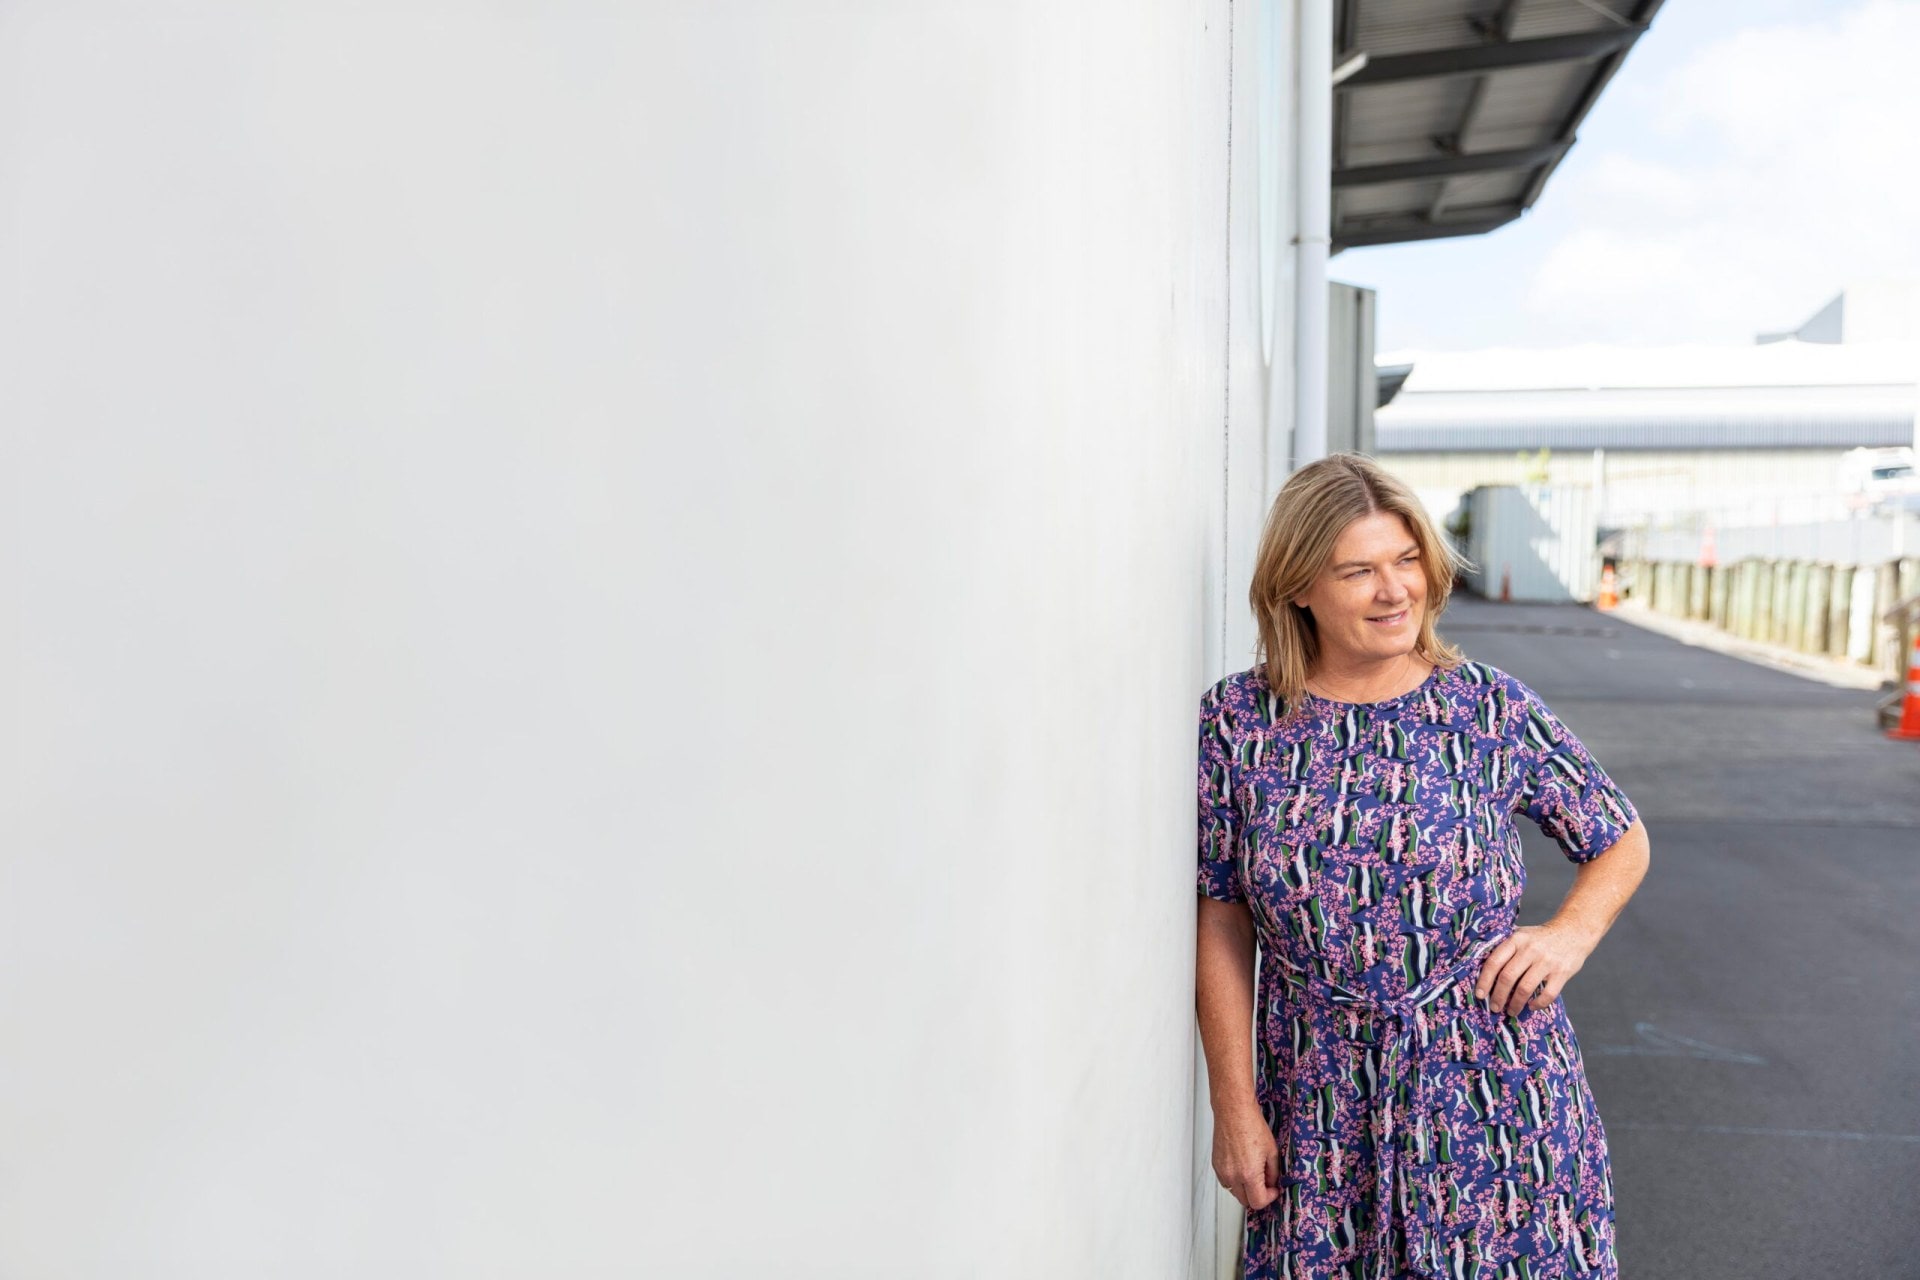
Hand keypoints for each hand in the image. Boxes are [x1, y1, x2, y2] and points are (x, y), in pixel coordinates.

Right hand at [1211, 1100, 1280, 1211]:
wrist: (1233, 1111)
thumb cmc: (1251, 1126)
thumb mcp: (1272, 1150)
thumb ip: (1273, 1172)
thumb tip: (1272, 1183)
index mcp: (1249, 1174)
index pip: (1258, 1202)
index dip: (1269, 1198)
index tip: (1273, 1190)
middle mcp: (1233, 1176)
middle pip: (1245, 1201)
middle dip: (1257, 1196)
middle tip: (1265, 1184)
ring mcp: (1222, 1171)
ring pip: (1234, 1192)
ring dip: (1244, 1189)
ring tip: (1252, 1174)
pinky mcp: (1216, 1165)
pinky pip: (1226, 1182)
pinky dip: (1234, 1180)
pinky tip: (1241, 1167)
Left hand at [1474, 922, 1593, 1016]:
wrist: (1573, 931)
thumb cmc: (1540, 937)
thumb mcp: (1521, 935)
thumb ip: (1506, 949)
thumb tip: (1483, 971)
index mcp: (1516, 940)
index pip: (1494, 962)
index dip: (1485, 980)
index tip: (1479, 995)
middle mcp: (1530, 949)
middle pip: (1507, 977)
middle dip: (1498, 996)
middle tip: (1495, 1008)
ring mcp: (1547, 961)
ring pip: (1525, 988)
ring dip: (1515, 1004)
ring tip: (1511, 1011)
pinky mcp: (1562, 972)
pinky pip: (1548, 994)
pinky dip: (1538, 1004)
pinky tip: (1532, 1006)